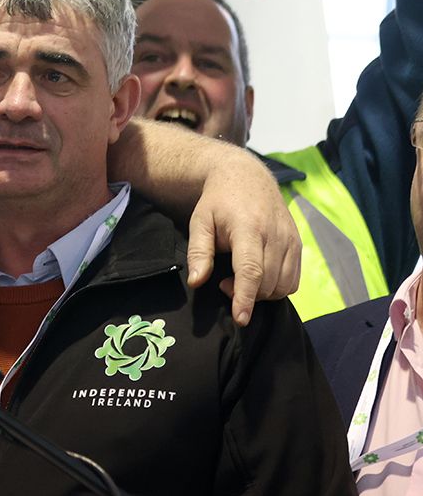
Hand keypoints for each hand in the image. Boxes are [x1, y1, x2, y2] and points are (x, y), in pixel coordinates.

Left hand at [185, 150, 300, 324]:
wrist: (247, 177)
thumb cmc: (218, 201)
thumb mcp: (200, 221)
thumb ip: (199, 252)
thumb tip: (196, 282)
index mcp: (248, 228)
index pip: (251, 270)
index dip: (246, 297)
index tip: (241, 318)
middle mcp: (275, 235)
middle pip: (268, 282)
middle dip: (247, 294)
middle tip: (223, 283)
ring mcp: (291, 240)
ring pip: (284, 285)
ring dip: (263, 293)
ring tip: (239, 279)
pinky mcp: (299, 245)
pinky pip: (294, 280)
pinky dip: (277, 288)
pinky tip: (259, 277)